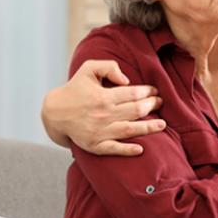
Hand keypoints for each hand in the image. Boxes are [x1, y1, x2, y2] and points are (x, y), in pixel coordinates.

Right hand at [41, 60, 165, 155]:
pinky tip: (141, 149)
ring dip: (148, 128)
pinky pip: (114, 149)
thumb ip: (108, 67)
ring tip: (162, 125)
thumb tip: (127, 79)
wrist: (54, 112)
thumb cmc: (75, 88)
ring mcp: (99, 131)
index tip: (155, 91)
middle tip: (161, 103)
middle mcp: (103, 114)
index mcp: (103, 96)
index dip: (147, 92)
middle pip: (135, 111)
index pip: (133, 94)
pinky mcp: (95, 145)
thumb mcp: (88, 69)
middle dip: (151, 106)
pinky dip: (127, 150)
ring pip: (129, 130)